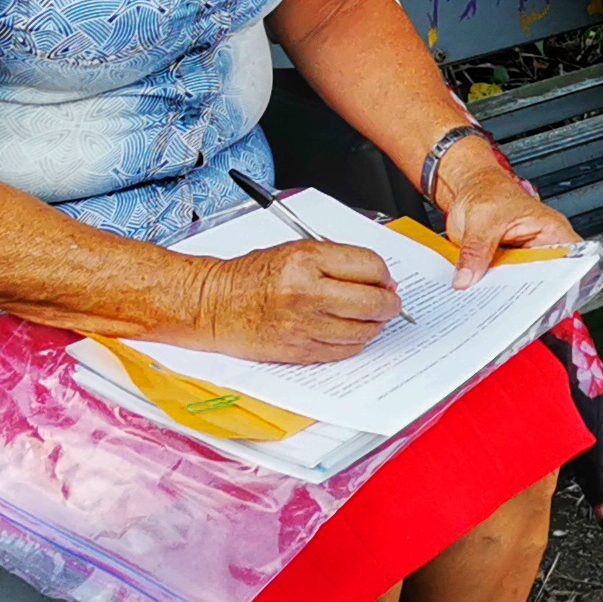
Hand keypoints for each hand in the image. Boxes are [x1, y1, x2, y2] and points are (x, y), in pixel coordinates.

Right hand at [190, 241, 403, 365]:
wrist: (213, 306)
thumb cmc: (251, 276)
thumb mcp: (295, 250)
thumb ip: (338, 261)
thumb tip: (380, 278)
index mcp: (306, 260)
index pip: (370, 266)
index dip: (384, 274)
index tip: (385, 279)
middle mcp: (306, 293)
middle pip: (374, 302)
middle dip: (389, 303)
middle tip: (389, 301)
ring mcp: (303, 326)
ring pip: (364, 330)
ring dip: (375, 325)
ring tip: (371, 317)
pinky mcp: (299, 351)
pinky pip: (344, 351)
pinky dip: (356, 342)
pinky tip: (351, 332)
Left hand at [436, 148, 577, 288]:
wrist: (469, 190)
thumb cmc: (488, 192)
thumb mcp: (483, 219)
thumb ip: (476, 250)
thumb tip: (468, 278)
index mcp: (551, 231)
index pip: (568, 263)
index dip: (562, 283)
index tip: (545, 297)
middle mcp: (541, 247)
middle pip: (543, 281)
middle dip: (526, 293)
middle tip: (509, 303)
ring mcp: (522, 259)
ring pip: (520, 285)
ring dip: (504, 294)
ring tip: (489, 300)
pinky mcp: (505, 267)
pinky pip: (501, 283)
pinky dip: (490, 289)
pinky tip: (478, 294)